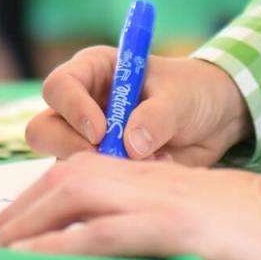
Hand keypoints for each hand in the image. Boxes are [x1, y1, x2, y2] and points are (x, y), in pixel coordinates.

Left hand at [0, 153, 260, 259]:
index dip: (29, 206)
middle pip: (62, 181)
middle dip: (14, 212)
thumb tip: (106, 259)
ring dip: (26, 223)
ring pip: (75, 196)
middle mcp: (145, 178)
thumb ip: (145, 240)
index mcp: (147, 178)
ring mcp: (158, 197)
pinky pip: (109, 230)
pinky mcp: (175, 224)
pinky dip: (68, 242)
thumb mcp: (185, 234)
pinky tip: (36, 256)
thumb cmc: (254, 241)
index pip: (72, 180)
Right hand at [27, 48, 249, 165]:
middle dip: (72, 149)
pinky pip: (91, 186)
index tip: (100, 131)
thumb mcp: (180, 96)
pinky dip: (119, 188)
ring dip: (100, 171)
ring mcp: (86, 142)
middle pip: (44, 130)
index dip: (72, 109)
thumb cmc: (191, 91)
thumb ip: (156, 116)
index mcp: (92, 71)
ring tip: (147, 163)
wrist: (215, 119)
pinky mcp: (101, 171)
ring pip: (62, 164)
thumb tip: (131, 145)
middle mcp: (80, 106)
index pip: (59, 87)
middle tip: (111, 158)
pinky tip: (154, 172)